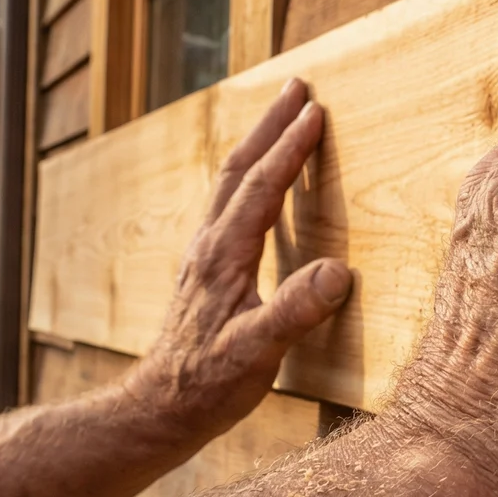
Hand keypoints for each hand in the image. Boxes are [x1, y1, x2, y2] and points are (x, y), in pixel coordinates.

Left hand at [131, 81, 351, 439]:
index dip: (290, 148)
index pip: (262, 188)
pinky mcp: (202, 272)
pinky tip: (256, 187)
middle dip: (270, 125)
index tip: (316, 112)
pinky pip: (227, 207)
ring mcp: (201, 257)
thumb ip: (295, 312)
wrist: (160, 410)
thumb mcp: (257, 354)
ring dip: (257, 145)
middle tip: (298, 86)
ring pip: (229, 184)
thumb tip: (338, 271)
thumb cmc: (209, 386)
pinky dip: (247, 178)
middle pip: (239, 169)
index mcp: (225, 257)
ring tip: (279, 119)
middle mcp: (208, 246)